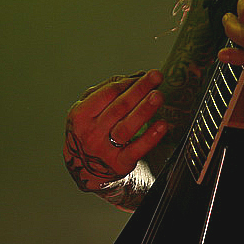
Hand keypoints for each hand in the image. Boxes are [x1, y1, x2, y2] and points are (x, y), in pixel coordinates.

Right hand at [63, 70, 169, 191]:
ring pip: (127, 127)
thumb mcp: (88, 110)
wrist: (83, 168)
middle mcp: (91, 132)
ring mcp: (104, 149)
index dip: (129, 82)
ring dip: (144, 110)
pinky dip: (150, 137)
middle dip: (140, 90)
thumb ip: (108, 90)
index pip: (108, 93)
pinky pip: (136, 149)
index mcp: (81, 115)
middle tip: (157, 77)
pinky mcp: (119, 163)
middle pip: (119, 107)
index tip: (145, 75)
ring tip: (158, 96)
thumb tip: (137, 77)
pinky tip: (162, 125)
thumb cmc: (88, 132)